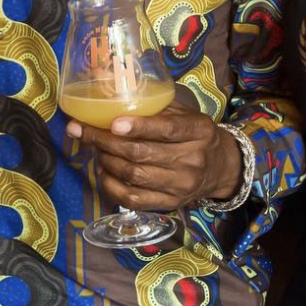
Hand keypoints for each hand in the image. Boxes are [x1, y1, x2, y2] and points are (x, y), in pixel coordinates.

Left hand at [66, 107, 242, 210]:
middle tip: (84, 131)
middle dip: (105, 142)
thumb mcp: (186, 115)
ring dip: (106, 161)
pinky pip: (133, 199)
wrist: (222, 168)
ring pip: (133, 176)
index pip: (166, 129)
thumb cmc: (195, 135)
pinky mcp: (171, 204)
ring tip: (95, 148)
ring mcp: (181, 185)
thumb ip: (157, 109)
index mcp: (198, 131)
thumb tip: (111, 101)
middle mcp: (192, 160)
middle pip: (141, 154)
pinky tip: (104, 172)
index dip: (138, 126)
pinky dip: (112, 186)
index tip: (113, 123)